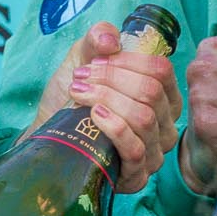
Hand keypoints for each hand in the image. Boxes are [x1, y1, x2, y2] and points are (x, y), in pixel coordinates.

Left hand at [32, 20, 181, 193]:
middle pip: (150, 91)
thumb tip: (110, 39)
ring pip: (142, 117)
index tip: (94, 61)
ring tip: (79, 94)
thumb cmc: (73, 101)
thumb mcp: (81, 61)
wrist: (51, 139)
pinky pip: (134, 148)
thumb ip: (96, 40)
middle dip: (110, 79)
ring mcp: (154, 152)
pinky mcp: (138, 175)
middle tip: (79, 78)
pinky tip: (94, 116)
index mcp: (162, 95)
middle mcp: (165, 124)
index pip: (161, 70)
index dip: (127, 61)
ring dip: (106, 99)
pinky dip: (113, 127)